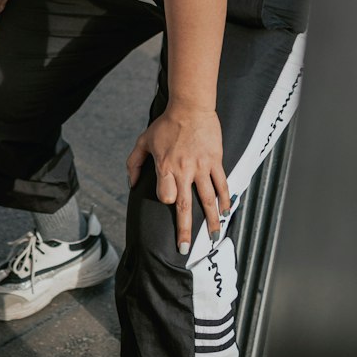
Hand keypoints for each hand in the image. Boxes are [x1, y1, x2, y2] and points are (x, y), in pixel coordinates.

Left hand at [126, 102, 230, 255]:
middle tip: (184, 249)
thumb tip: (131, 186)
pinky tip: (226, 211)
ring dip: (211, 220)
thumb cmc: (165, 124)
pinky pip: (222, 184)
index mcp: (165, 167)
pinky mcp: (215, 161)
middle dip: (185, 230)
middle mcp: (184, 170)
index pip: (166, 195)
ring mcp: (202, 167)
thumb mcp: (143, 141)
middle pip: (185, 206)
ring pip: (208, 199)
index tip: (169, 202)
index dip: (167, 200)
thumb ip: (134, 164)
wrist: (190, 107)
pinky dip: (225, 199)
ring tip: (213, 237)